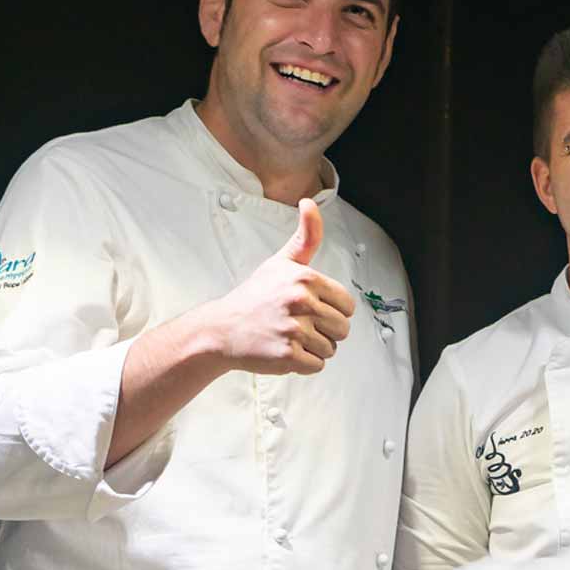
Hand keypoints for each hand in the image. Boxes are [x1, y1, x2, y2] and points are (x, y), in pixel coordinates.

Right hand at [198, 199, 355, 374]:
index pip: (347, 305)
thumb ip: (305, 237)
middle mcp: (301, 302)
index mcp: (305, 278)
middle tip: (298, 325)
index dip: (332, 310)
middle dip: (325, 331)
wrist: (221, 329)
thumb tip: (310, 204)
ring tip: (289, 336)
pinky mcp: (287, 355)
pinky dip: (305, 363)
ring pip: (331, 348)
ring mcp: (294, 329)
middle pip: (343, 328)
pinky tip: (285, 350)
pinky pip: (317, 365)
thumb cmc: (255, 296)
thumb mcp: (281, 262)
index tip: (311, 309)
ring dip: (314, 348)